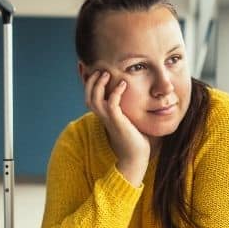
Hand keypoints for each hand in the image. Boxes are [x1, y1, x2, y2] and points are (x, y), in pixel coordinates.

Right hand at [84, 70, 149, 184]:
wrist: (137, 157)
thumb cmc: (136, 140)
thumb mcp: (130, 121)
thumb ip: (129, 110)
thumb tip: (140, 98)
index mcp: (104, 116)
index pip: (90, 97)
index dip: (90, 85)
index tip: (96, 71)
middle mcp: (103, 117)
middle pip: (88, 96)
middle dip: (91, 82)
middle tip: (99, 69)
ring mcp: (109, 120)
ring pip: (95, 99)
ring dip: (99, 85)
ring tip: (107, 73)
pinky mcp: (117, 122)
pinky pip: (111, 104)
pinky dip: (115, 93)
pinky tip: (123, 84)